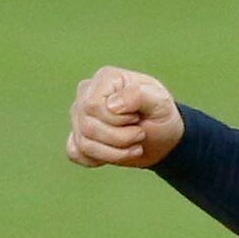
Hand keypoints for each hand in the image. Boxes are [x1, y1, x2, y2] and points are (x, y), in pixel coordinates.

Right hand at [66, 66, 183, 168]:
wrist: (162, 136)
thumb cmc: (160, 114)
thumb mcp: (160, 102)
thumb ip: (138, 96)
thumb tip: (111, 105)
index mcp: (105, 78)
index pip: (93, 105)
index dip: (118, 120)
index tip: (137, 117)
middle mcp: (85, 93)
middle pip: (88, 126)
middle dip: (121, 138)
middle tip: (140, 134)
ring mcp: (78, 115)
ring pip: (84, 144)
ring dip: (116, 153)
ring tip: (134, 144)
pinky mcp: (77, 136)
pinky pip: (76, 154)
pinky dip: (100, 159)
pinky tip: (116, 153)